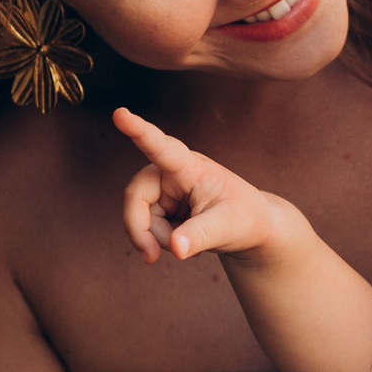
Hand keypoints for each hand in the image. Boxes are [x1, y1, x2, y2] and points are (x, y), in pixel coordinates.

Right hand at [113, 104, 297, 268]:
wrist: (250, 228)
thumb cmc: (244, 218)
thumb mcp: (228, 228)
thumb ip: (200, 236)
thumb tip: (176, 248)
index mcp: (190, 167)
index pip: (162, 147)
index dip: (139, 131)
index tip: (120, 114)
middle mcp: (171, 172)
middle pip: (135, 197)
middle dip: (141, 230)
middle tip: (151, 257)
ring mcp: (163, 188)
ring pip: (139, 217)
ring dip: (157, 239)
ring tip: (188, 243)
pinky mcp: (160, 204)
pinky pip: (145, 227)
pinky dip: (159, 241)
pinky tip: (183, 240)